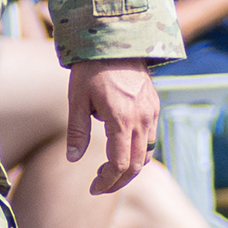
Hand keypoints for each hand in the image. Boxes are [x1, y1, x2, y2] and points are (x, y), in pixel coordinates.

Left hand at [59, 60, 158, 196]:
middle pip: (136, 165)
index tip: (93, 188)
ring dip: (129, 168)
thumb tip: (73, 159)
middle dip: (118, 181)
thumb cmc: (91, 69)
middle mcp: (142, 118)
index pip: (120, 164)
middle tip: (99, 185)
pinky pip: (151, 139)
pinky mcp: (154, 106)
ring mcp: (151, 112)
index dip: (107, 181)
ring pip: (146, 154)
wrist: (115, 39)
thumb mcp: (77, 100)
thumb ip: (77, 132)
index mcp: (121, 118)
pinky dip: (138, 152)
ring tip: (108, 169)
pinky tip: (120, 149)